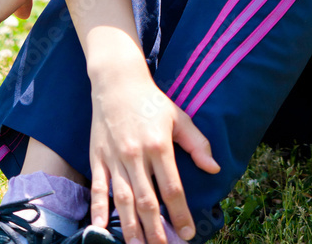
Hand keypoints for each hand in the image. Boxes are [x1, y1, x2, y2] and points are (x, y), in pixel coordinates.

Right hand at [89, 65, 219, 243]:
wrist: (117, 82)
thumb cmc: (151, 101)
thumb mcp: (179, 116)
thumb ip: (197, 143)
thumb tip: (214, 168)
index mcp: (159, 145)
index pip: (172, 187)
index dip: (180, 213)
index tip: (188, 234)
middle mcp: (136, 154)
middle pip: (147, 200)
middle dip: (156, 230)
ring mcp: (115, 158)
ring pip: (123, 200)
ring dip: (130, 227)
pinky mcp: (98, 158)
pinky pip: (98, 188)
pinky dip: (99, 209)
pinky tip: (100, 228)